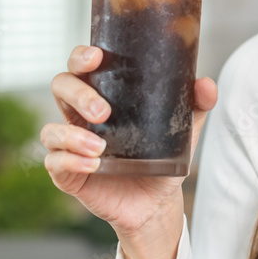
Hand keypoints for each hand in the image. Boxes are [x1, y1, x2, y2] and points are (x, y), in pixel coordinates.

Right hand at [41, 45, 217, 236]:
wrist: (158, 201)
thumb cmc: (163, 157)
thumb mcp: (184, 129)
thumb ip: (196, 104)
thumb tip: (205, 84)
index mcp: (103, 95)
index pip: (81, 66)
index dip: (81, 57)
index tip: (96, 58)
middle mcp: (81, 116)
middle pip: (60, 87)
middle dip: (78, 93)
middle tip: (104, 112)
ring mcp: (71, 144)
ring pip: (51, 129)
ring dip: (72, 134)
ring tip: (100, 147)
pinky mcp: (68, 174)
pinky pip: (54, 162)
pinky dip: (71, 161)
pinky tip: (93, 165)